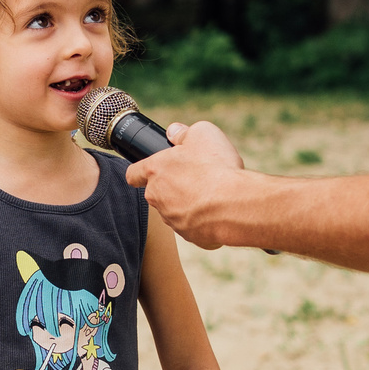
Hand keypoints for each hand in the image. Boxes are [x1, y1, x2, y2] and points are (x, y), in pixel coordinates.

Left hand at [121, 120, 250, 247]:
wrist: (235, 205)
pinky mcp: (190, 236)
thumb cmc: (216, 167)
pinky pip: (194, 226)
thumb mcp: (202, 133)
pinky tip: (220, 210)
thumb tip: (174, 132)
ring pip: (175, 211)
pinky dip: (204, 220)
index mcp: (156, 171)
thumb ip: (184, 132)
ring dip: (188, 204)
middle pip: (158, 193)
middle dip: (173, 187)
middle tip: (196, 177)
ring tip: (212, 193)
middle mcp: (158, 197)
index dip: (141, 172)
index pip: (133, 174)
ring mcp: (173, 220)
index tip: (150, 171)